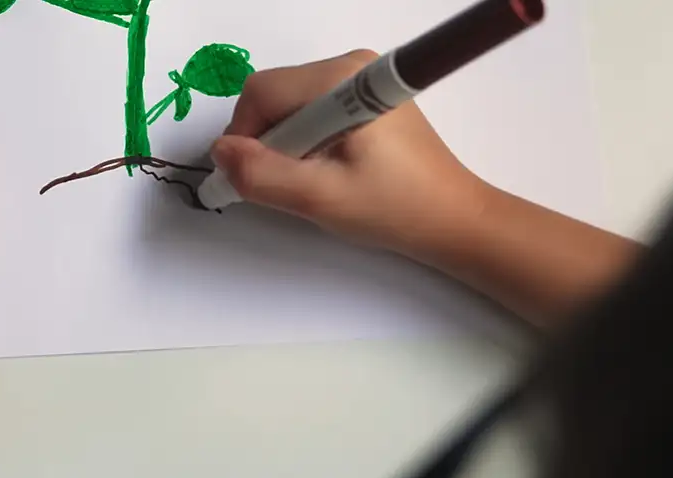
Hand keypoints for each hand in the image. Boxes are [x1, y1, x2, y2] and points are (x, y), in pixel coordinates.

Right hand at [213, 50, 496, 261]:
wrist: (451, 218)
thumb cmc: (392, 208)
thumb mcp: (318, 197)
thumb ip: (262, 174)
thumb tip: (220, 153)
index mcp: (340, 79)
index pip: (261, 93)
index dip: (245, 137)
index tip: (256, 179)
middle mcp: (349, 64)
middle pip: (274, 95)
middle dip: (270, 142)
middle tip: (294, 184)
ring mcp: (360, 78)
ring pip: (290, 105)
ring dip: (289, 145)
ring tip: (317, 180)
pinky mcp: (366, 96)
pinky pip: (312, 110)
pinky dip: (308, 141)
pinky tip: (331, 169)